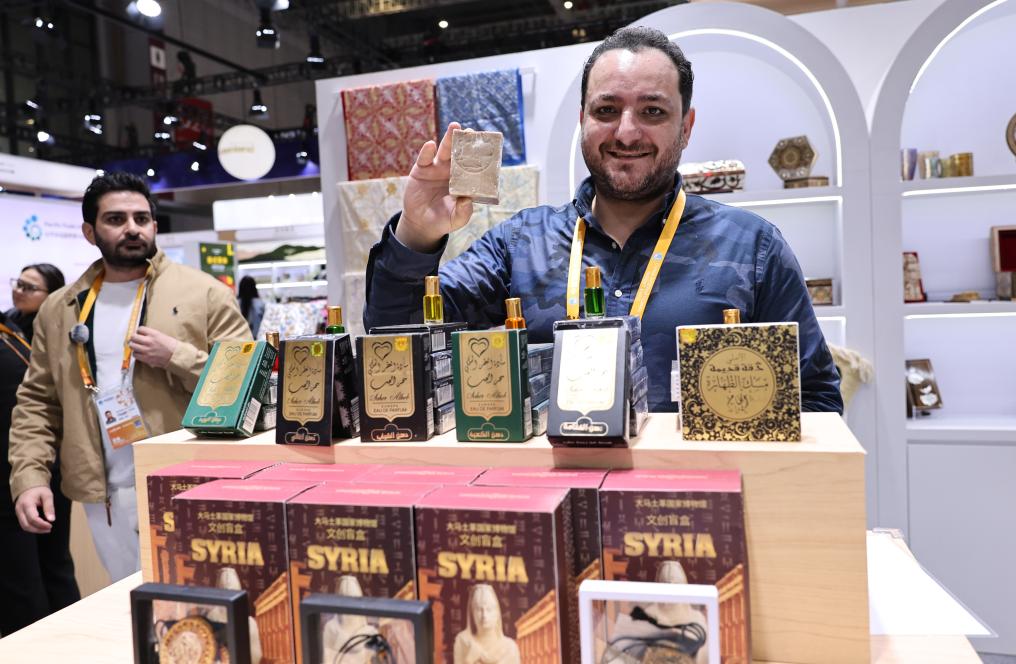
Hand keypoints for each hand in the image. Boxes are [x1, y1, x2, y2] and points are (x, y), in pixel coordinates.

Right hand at [15, 486, 54, 533]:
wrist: (29, 486)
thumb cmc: (39, 490)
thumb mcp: (47, 495)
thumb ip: (49, 507)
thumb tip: (51, 519)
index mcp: (27, 503)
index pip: (32, 518)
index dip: (41, 524)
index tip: (50, 525)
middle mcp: (20, 509)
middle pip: (26, 525)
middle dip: (38, 529)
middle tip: (49, 529)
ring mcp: (18, 513)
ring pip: (24, 526)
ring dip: (35, 530)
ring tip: (46, 529)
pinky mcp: (19, 515)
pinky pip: (24, 524)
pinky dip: (32, 527)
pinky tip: (40, 527)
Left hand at [130, 326, 178, 368]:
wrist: (176, 356)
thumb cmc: (172, 346)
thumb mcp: (162, 335)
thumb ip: (151, 335)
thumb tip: (143, 335)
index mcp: (154, 334)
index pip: (140, 329)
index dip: (139, 331)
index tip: (140, 333)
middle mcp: (148, 341)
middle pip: (133, 337)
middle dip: (134, 338)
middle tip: (135, 339)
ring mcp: (146, 350)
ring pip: (132, 346)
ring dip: (134, 345)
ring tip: (137, 346)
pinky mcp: (146, 358)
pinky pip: (135, 354)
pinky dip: (136, 353)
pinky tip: (140, 353)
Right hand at [396, 122, 474, 251]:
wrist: (422, 224)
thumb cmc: (443, 220)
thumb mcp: (456, 219)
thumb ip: (463, 212)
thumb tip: (467, 200)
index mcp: (464, 180)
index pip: (473, 164)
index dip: (478, 154)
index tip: (485, 145)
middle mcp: (451, 171)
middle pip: (459, 152)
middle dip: (465, 141)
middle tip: (470, 131)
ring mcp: (436, 168)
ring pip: (444, 150)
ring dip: (449, 138)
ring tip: (454, 127)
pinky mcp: (422, 170)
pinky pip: (425, 158)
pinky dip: (427, 151)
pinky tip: (431, 145)